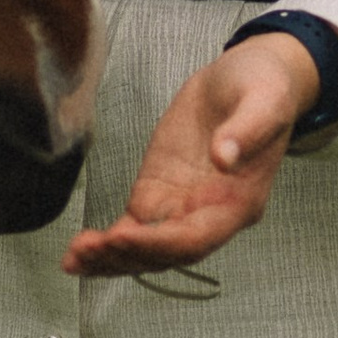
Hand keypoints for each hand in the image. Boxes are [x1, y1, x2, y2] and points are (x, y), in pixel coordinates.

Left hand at [61, 30, 337, 278]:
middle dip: (127, 255)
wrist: (250, 76)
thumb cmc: (265, 89)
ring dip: (110, 258)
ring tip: (72, 260)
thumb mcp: (265, 100)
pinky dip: (107, 244)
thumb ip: (247, 130)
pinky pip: (133, 226)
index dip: (160, 242)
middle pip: (166, 253)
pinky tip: (77, 254)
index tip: (123, 235)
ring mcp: (183, 206)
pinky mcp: (160, 190)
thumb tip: (224, 156)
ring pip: (145, 247)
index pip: (196, 237)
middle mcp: (210, 215)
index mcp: (239, 202)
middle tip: (87, 251)